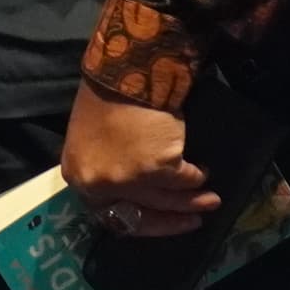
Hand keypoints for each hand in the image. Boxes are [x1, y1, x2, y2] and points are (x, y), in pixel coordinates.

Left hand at [63, 85, 218, 241]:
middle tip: (195, 220)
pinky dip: (196, 176)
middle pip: (141, 212)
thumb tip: (134, 186)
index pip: (111, 215)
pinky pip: (183, 178)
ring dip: (192, 200)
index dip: (141, 220)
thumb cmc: (106, 94)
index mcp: (78, 177)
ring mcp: (129, 178)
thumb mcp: (92, 139)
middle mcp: (100, 184)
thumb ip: (107, 166)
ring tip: (210, 199)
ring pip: (166, 198)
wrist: (127, 69)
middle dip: (172, 219)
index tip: (163, 220)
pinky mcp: (158, 168)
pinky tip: (202, 172)